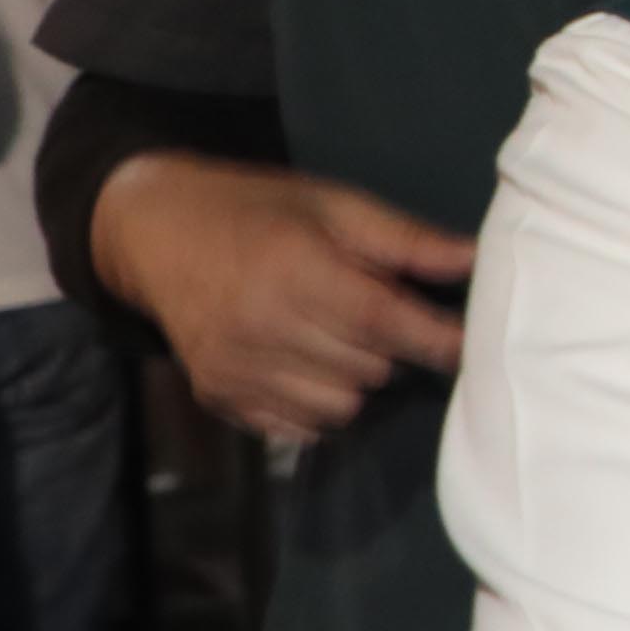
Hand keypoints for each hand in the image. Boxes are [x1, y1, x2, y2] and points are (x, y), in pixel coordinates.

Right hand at [92, 151, 474, 442]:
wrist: (156, 233)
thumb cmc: (258, 212)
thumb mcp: (332, 205)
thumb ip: (403, 239)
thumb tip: (473, 261)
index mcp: (292, 268)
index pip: (382, 320)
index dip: (435, 337)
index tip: (469, 344)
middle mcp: (260, 326)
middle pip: (369, 367)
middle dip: (392, 348)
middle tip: (381, 317)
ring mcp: (235, 368)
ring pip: (341, 405)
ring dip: (357, 378)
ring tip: (339, 337)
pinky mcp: (218, 396)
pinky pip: (299, 426)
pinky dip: (318, 402)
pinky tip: (307, 363)